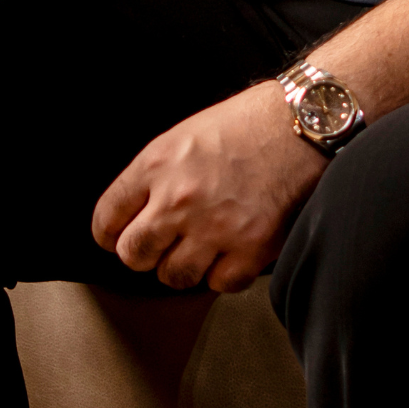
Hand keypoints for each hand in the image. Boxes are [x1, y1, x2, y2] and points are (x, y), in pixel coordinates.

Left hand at [91, 79, 322, 292]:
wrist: (301, 125)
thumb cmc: (246, 123)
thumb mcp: (183, 136)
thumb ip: (155, 175)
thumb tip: (137, 212)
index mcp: (156, 165)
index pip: (107, 218)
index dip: (109, 232)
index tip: (116, 236)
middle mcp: (179, 199)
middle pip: (133, 255)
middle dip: (141, 254)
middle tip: (157, 246)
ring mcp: (214, 228)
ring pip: (173, 277)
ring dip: (181, 267)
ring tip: (195, 249)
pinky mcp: (250, 249)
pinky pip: (219, 284)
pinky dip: (221, 274)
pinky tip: (228, 252)